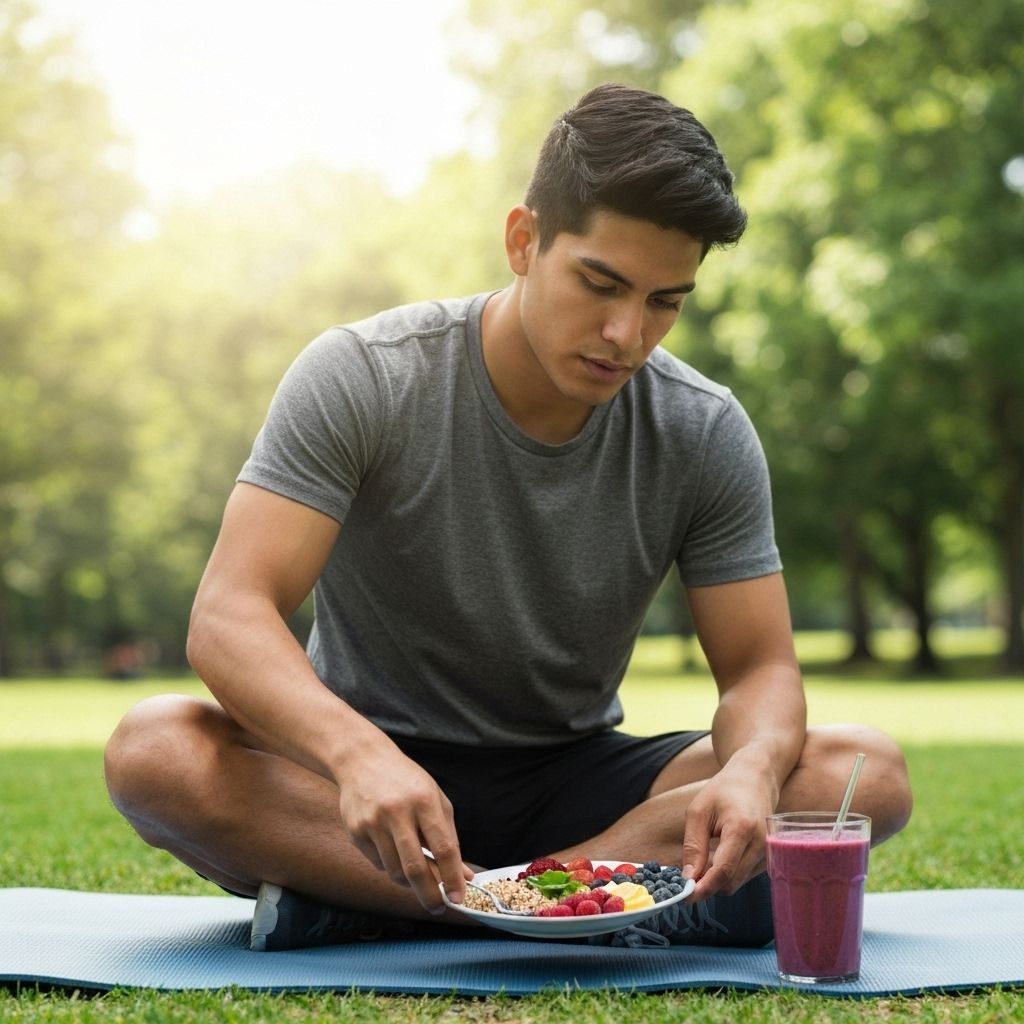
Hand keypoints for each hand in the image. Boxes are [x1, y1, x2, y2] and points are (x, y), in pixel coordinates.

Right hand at [335, 739, 471, 913]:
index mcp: (424, 800)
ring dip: (410, 882)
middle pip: (415, 867)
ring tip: (418, 875)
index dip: (452, 877)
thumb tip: (464, 875)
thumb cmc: (406, 782)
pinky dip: (391, 866)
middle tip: (438, 908)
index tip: (459, 897)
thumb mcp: (435, 800)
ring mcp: (373, 822)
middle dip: (429, 895)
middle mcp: (397, 812)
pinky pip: (378, 863)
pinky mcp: (356, 831)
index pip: (443, 847)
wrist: (362, 760)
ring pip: (394, 871)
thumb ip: (449, 837)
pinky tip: (394, 850)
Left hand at [681, 759, 774, 901]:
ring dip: (716, 880)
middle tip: (687, 876)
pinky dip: (727, 874)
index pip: (723, 870)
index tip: (684, 897)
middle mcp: (760, 844)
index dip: (704, 887)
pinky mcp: (768, 858)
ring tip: (704, 857)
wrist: (755, 780)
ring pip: (737, 883)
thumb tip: (688, 879)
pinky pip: (743, 877)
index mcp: (742, 828)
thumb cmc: (723, 791)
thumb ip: (693, 846)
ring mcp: (768, 853)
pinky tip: (719, 856)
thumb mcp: (699, 811)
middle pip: (730, 882)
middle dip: (707, 885)